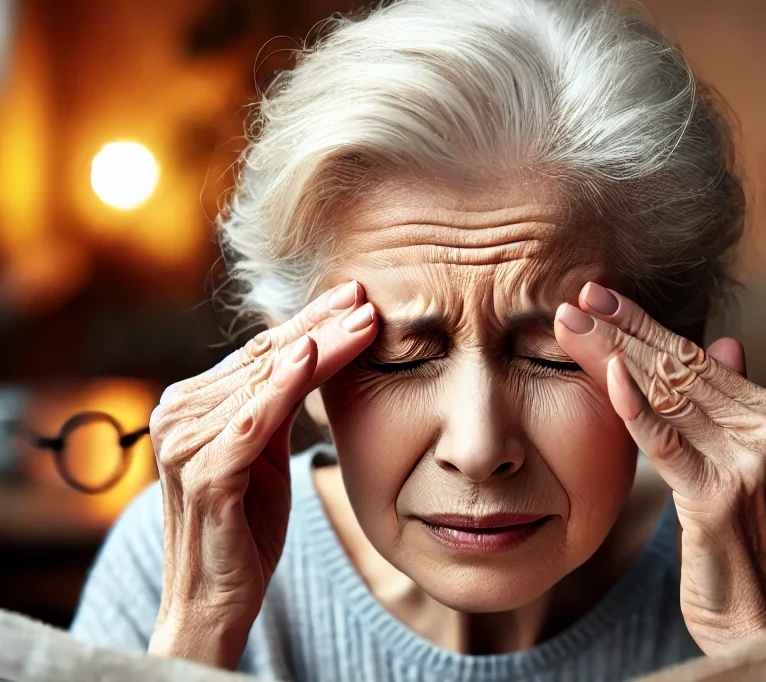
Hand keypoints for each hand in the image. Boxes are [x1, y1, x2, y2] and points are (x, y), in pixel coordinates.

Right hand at [146, 281, 376, 668]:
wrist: (217, 599)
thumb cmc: (245, 525)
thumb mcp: (264, 452)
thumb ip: (275, 403)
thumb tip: (312, 350)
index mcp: (192, 405)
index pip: (261, 353)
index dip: (310, 323)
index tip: (354, 297)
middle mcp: (179, 415)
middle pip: (266, 359)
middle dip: (321, 326)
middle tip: (365, 297)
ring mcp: (185, 444)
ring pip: (266, 382)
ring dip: (318, 346)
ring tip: (361, 320)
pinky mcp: (203, 474)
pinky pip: (250, 423)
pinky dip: (280, 388)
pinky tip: (309, 358)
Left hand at [555, 282, 765, 654]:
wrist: (755, 617)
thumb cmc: (734, 542)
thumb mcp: (735, 466)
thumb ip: (729, 405)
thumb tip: (728, 343)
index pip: (694, 358)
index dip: (643, 324)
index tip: (598, 297)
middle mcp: (765, 430)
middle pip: (676, 368)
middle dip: (620, 329)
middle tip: (573, 299)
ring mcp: (747, 462)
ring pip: (666, 394)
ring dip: (612, 354)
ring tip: (571, 323)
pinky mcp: (719, 497)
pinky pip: (667, 442)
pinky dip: (634, 406)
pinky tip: (608, 372)